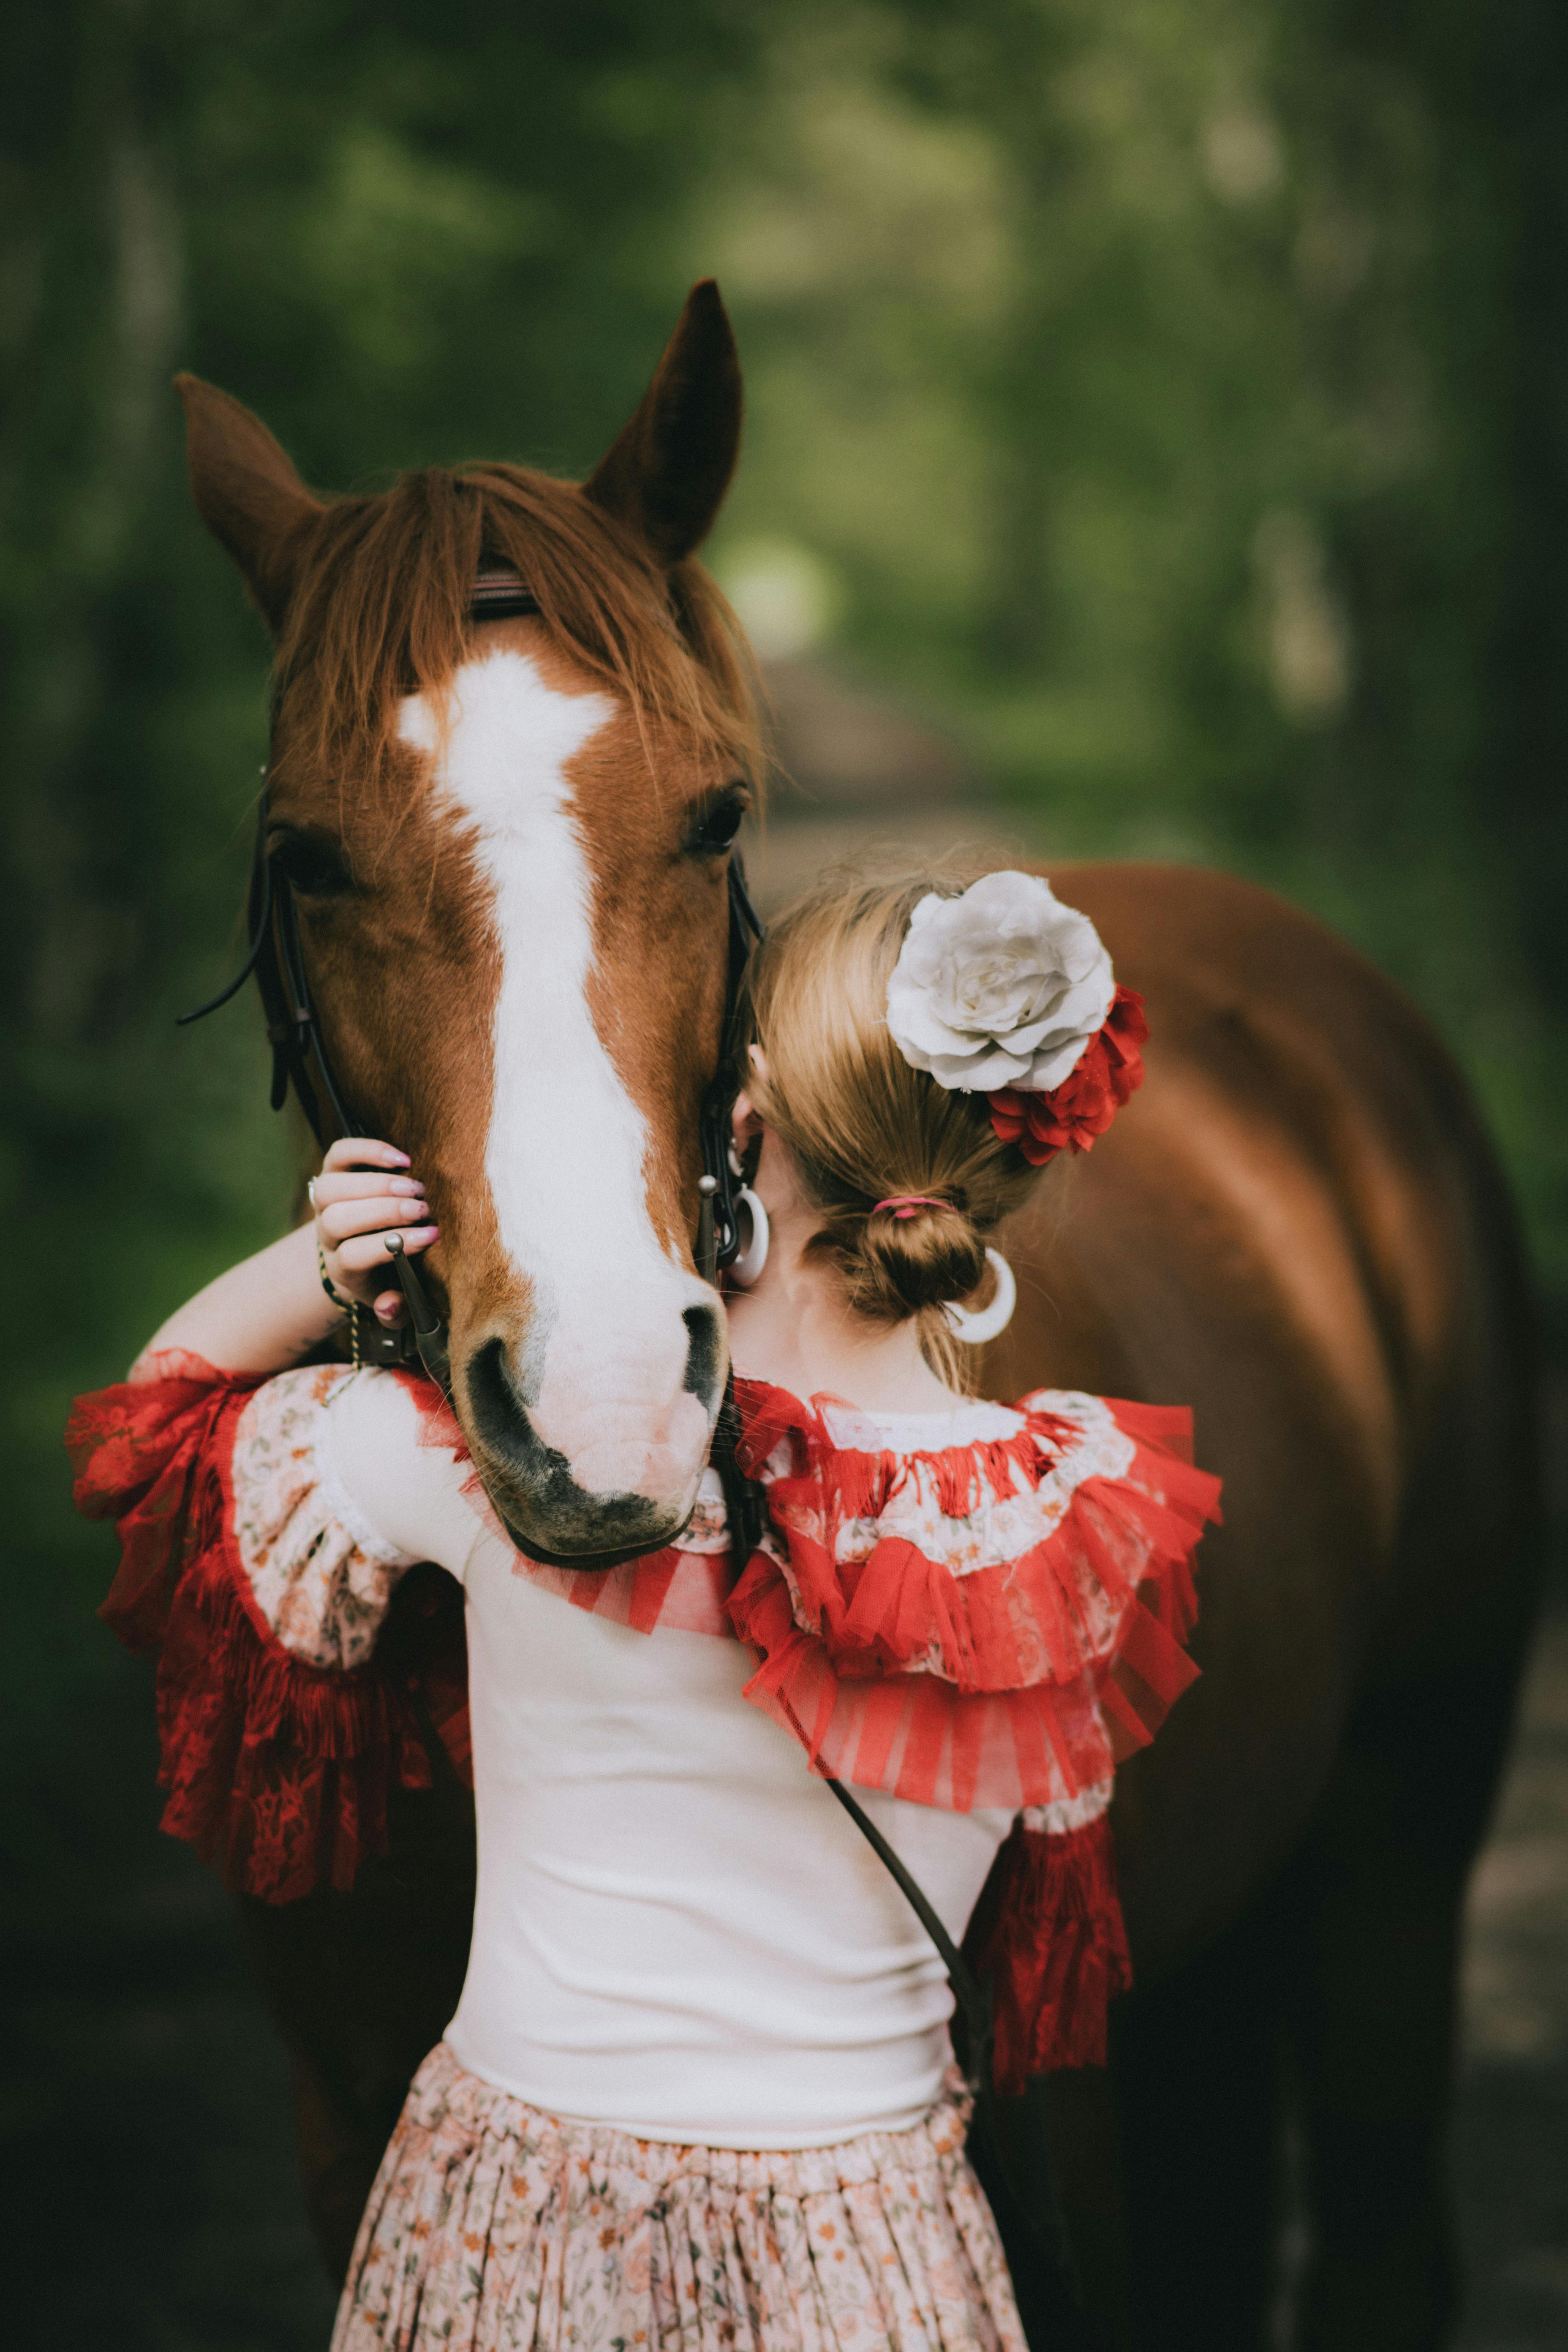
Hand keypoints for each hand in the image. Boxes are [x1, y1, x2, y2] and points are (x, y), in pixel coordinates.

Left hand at [310, 1137, 438, 1326]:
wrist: (359, 1249)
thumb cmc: (386, 1274)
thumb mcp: (392, 1303)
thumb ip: (395, 1312)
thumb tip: (391, 1305)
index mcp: (342, 1268)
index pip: (353, 1255)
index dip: (389, 1245)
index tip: (430, 1236)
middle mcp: (327, 1234)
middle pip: (337, 1220)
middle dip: (382, 1211)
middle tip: (423, 1209)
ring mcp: (326, 1200)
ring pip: (331, 1188)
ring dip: (376, 1184)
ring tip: (416, 1187)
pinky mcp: (332, 1171)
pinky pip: (339, 1154)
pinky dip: (368, 1151)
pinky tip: (402, 1159)